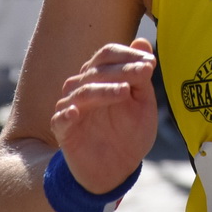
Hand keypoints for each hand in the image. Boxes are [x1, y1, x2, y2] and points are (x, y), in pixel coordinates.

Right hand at [49, 39, 158, 194]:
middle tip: (145, 73)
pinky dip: (67, 114)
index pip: (107, 54)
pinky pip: (60, 119)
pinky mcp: (63, 131)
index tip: (150, 64)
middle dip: (122, 70)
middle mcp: (83, 87)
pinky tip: (77, 112)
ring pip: (82, 91)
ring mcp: (71, 108)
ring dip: (104, 90)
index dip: (128, 55)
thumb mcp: (143, 104)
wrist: (117, 170)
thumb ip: (141, 76)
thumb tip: (143, 41)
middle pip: (96, 69)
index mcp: (101, 76)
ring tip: (125, 91)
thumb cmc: (130, 133)